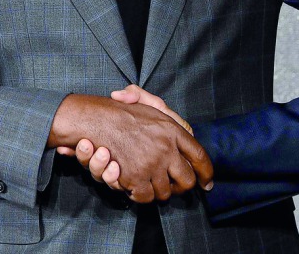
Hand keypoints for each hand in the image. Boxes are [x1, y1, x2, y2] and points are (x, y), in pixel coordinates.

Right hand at [48, 94, 212, 202]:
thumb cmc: (118, 111)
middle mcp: (167, 148)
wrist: (92, 118)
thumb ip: (161, 108)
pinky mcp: (135, 177)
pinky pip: (145, 197)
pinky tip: (132, 186)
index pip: (200, 156)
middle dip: (181, 188)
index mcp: (172, 129)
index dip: (206, 173)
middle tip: (173, 187)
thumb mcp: (143, 101)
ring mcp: (152, 164)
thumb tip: (187, 131)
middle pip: (186, 181)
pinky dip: (140, 195)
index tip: (207, 183)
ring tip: (148, 183)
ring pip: (165, 193)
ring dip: (158, 191)